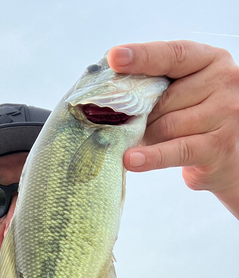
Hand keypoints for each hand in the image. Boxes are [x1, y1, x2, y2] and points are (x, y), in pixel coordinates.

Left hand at [107, 40, 238, 218]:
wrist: (225, 155)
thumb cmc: (196, 119)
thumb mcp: (182, 92)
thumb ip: (157, 86)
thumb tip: (115, 96)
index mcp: (210, 60)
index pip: (173, 55)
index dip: (142, 57)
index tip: (116, 58)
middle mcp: (224, 82)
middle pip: (164, 98)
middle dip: (141, 115)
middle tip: (129, 125)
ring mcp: (225, 114)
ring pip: (166, 125)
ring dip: (147, 137)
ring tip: (141, 141)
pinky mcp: (219, 145)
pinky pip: (176, 150)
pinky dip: (151, 156)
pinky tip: (131, 159)